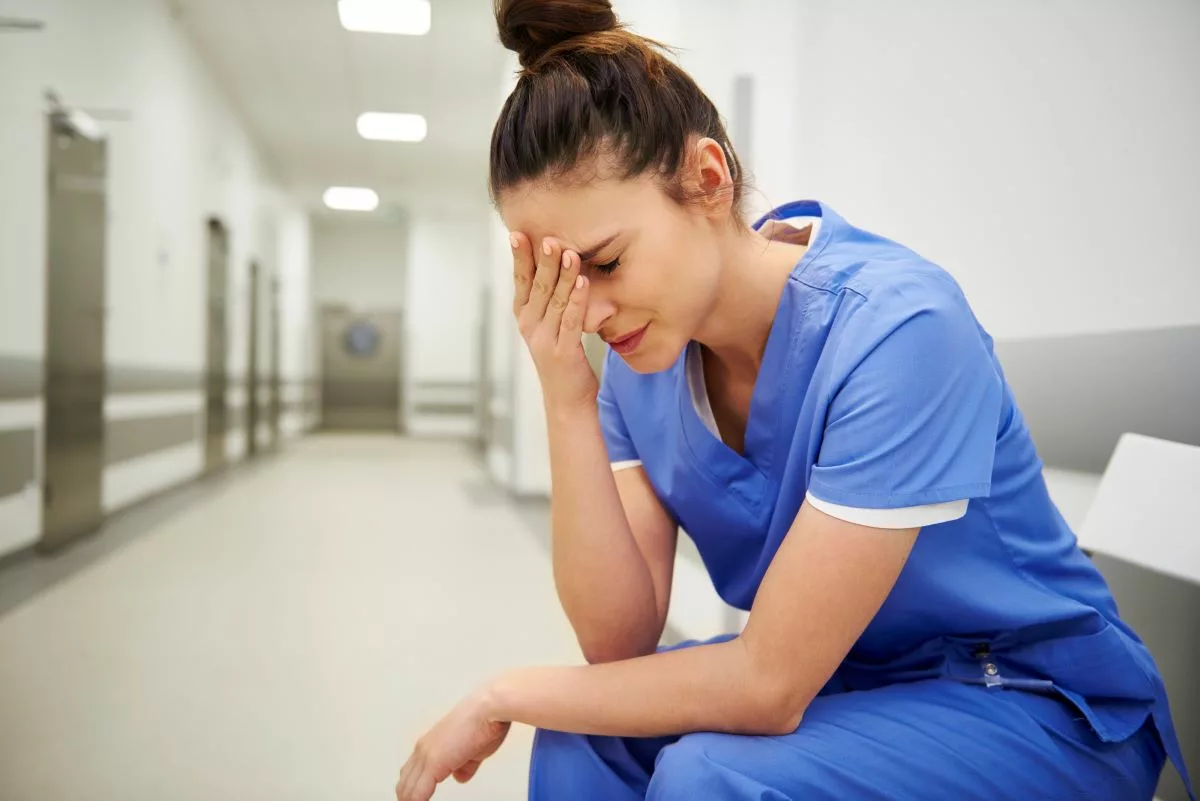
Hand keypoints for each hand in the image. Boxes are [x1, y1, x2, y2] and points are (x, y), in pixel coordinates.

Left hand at [395, 689, 510, 800]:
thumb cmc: (486, 721)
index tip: (418, 800)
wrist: (490, 707)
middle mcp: (423, 749)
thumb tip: (460, 776)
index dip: (412, 790)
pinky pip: (417, 794)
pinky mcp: (433, 763)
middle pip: (404, 783)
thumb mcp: (475, 750)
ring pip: (406, 790)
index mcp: (431, 744)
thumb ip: (465, 765)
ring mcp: (426, 756)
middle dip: (408, 798)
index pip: (411, 773)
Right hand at [511, 232, 598, 409]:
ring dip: (563, 276)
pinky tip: (583, 283)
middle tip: (549, 238)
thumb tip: (554, 264)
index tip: (518, 234)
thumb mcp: (549, 325)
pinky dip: (576, 300)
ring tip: (570, 253)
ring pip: (554, 301)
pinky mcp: (564, 352)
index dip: (519, 258)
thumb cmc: (562, 357)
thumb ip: (548, 299)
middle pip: (537, 287)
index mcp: (525, 316)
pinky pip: (571, 321)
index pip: (520, 281)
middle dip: (543, 261)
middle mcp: (530, 326)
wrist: (567, 400)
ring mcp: (545, 340)